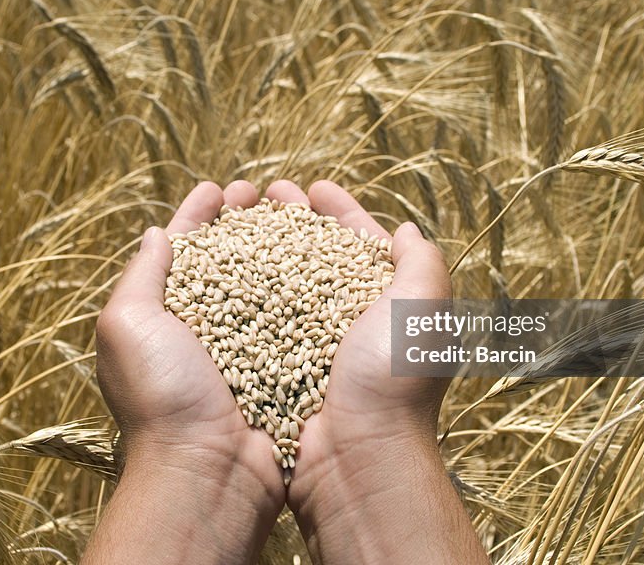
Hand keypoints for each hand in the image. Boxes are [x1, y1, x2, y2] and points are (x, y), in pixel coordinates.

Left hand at [87, 180, 283, 563]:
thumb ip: (141, 275)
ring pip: (265, 281)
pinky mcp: (280, 363)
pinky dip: (306, 285)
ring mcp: (244, 344)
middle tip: (264, 193)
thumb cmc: (162, 397)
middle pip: (227, 258)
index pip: (182, 248)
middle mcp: (204, 325)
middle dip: (244, 221)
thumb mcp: (127, 325)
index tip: (220, 188)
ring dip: (278, 244)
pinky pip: (295, 314)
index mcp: (163, 313)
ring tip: (296, 213)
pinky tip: (320, 261)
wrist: (209, 468)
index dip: (199, 214)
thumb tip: (155, 233)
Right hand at [265, 179, 488, 564]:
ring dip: (260, 248)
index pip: (359, 242)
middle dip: (291, 221)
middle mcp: (347, 320)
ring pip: (281, 282)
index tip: (313, 187)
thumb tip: (407, 230)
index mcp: (384, 302)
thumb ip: (422, 262)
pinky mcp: (278, 365)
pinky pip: (255, 318)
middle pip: (314, 256)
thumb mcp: (423, 309)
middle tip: (264, 194)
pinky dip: (240, 291)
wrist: (355, 456)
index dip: (338, 211)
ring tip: (236, 219)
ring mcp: (310, 343)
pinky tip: (221, 271)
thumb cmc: (390, 379)